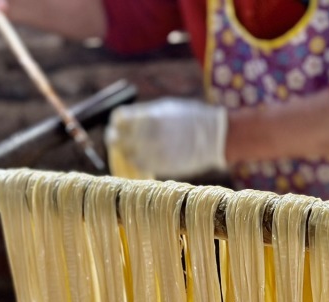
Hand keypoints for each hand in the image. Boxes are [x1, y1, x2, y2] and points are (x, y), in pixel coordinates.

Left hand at [106, 98, 227, 179]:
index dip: (117, 121)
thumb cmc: (189, 118)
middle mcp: (147, 135)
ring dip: (126, 152)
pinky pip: (139, 167)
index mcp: (148, 117)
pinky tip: (143, 158)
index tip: (119, 123)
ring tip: (134, 148)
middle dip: (116, 138)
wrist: (212, 137)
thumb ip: (143, 114)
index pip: (118, 119)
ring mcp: (153, 153)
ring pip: (126, 155)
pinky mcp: (159, 167)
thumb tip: (124, 121)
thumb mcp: (165, 108)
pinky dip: (137, 163)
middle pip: (116, 139)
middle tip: (118, 138)